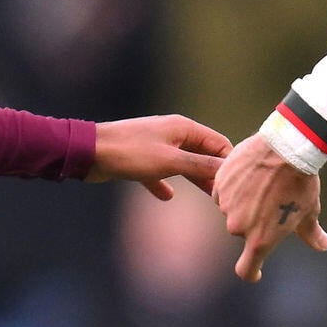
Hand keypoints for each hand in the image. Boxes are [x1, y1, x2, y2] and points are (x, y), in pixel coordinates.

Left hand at [86, 114, 232, 199]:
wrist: (89, 152)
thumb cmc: (130, 153)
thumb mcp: (170, 161)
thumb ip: (200, 166)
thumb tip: (227, 170)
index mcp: (183, 128)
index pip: (218, 142)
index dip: (229, 162)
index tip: (237, 184)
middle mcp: (171, 133)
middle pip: (201, 153)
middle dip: (213, 173)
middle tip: (225, 195)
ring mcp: (155, 146)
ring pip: (181, 164)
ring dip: (193, 179)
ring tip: (208, 198)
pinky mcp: (139, 159)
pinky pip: (158, 172)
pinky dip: (163, 183)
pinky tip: (167, 196)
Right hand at [210, 134, 326, 281]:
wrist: (287, 148)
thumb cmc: (301, 182)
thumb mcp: (309, 211)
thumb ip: (312, 234)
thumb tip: (322, 245)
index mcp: (260, 240)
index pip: (247, 269)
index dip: (252, 273)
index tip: (256, 272)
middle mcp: (239, 227)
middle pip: (244, 231)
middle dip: (255, 220)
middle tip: (272, 200)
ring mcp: (226, 205)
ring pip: (232, 210)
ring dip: (242, 203)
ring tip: (262, 183)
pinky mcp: (220, 184)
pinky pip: (223, 192)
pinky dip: (233, 187)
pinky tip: (250, 174)